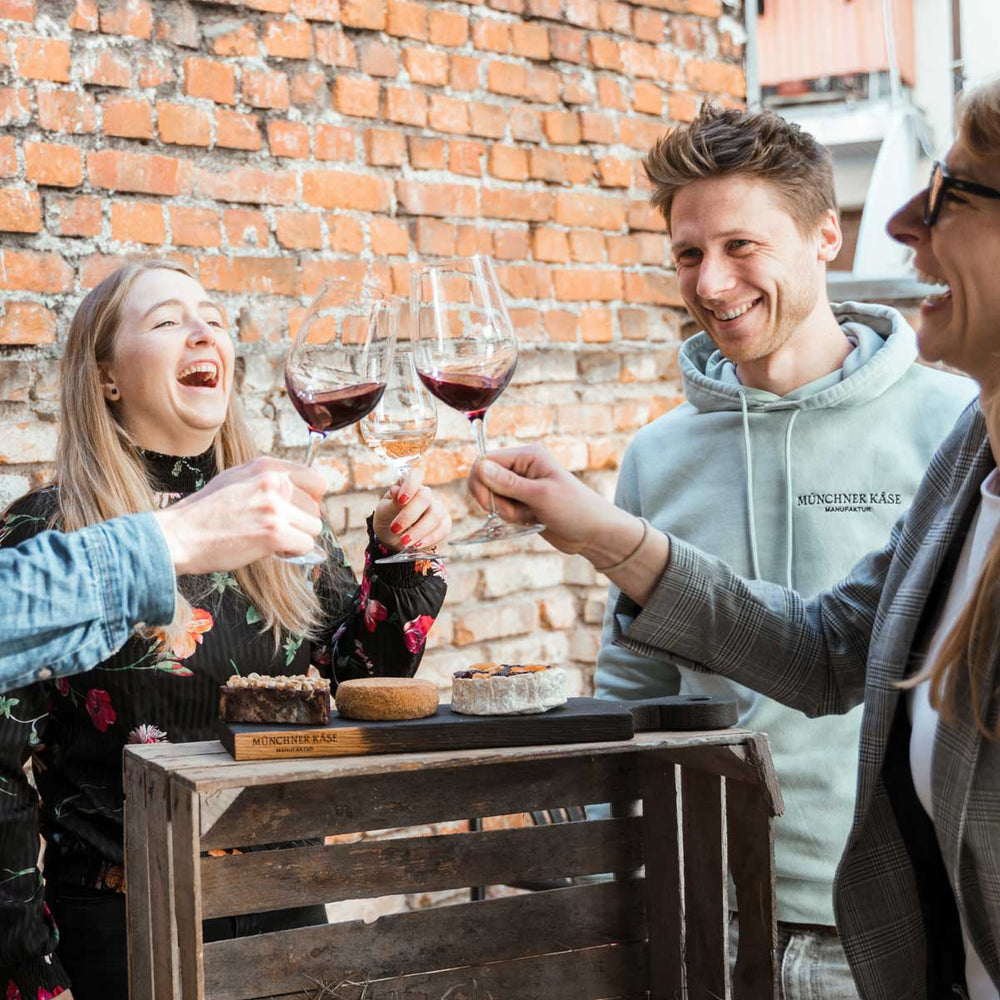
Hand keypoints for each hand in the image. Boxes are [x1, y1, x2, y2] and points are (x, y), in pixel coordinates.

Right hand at [154, 458, 324, 574]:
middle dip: (300, 524)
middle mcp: (274, 481)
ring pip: (313, 528)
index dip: (311, 500)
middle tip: (274, 530)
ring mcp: (274, 506)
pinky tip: (269, 550)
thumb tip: (299, 491)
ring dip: (296, 538)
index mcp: (267, 466)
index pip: (316, 480)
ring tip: (269, 539)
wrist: (179, 535)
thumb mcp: (236, 479)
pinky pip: (305, 546)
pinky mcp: (274, 532)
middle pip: (315, 509)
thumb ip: (267, 480)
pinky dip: (291, 552)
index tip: (298, 511)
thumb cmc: (205, 512)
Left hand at [373, 467, 451, 553]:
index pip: (416, 475)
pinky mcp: (444, 523)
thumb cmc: (387, 519)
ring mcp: (437, 508)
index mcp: (408, 486)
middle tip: (394, 529)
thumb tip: (396, 490)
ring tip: (404, 541)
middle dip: (409, 515)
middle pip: (425, 497)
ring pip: (435, 515)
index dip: (410, 485)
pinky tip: (417, 545)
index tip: (401, 500)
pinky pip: (443, 529)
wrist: (392, 538)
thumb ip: (392, 502)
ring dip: (419, 530)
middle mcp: (425, 494)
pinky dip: (429, 538)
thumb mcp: (383, 511)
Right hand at [468, 445, 641, 560]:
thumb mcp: (540, 496)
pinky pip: (502, 509)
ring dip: (505, 511)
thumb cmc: (574, 510)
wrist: (594, 534)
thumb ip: (508, 483)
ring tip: (529, 516)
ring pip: (492, 497)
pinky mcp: (522, 502)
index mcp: (527, 456)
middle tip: (513, 512)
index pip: (486, 460)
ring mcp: (522, 486)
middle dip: (493, 500)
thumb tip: (480, 467)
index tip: (487, 503)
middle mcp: (522, 467)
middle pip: (485, 479)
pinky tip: (530, 520)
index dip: (480, 481)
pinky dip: (510, 518)